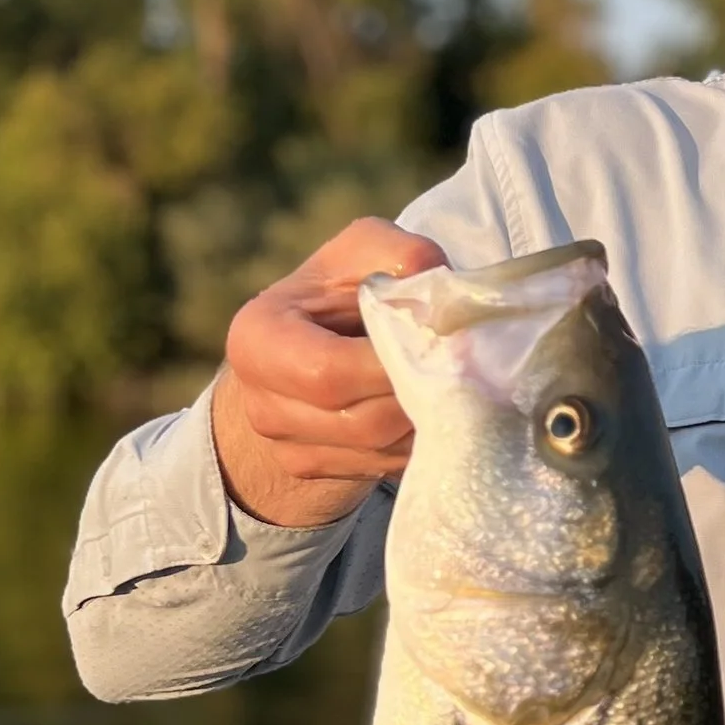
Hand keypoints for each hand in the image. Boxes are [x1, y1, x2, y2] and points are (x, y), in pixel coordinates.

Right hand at [211, 218, 448, 528]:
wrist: (310, 343)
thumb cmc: (340, 289)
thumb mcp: (365, 254)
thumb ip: (401, 257)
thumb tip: (439, 289)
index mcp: (258, 339)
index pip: (329, 373)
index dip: (391, 366)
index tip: (438, 345)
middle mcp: (260, 403)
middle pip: (362, 421)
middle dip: (422, 396)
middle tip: (466, 372)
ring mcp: (283, 446)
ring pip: (380, 451)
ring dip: (429, 423)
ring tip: (457, 388)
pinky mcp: (314, 470)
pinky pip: (383, 468)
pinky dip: (420, 443)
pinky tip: (434, 410)